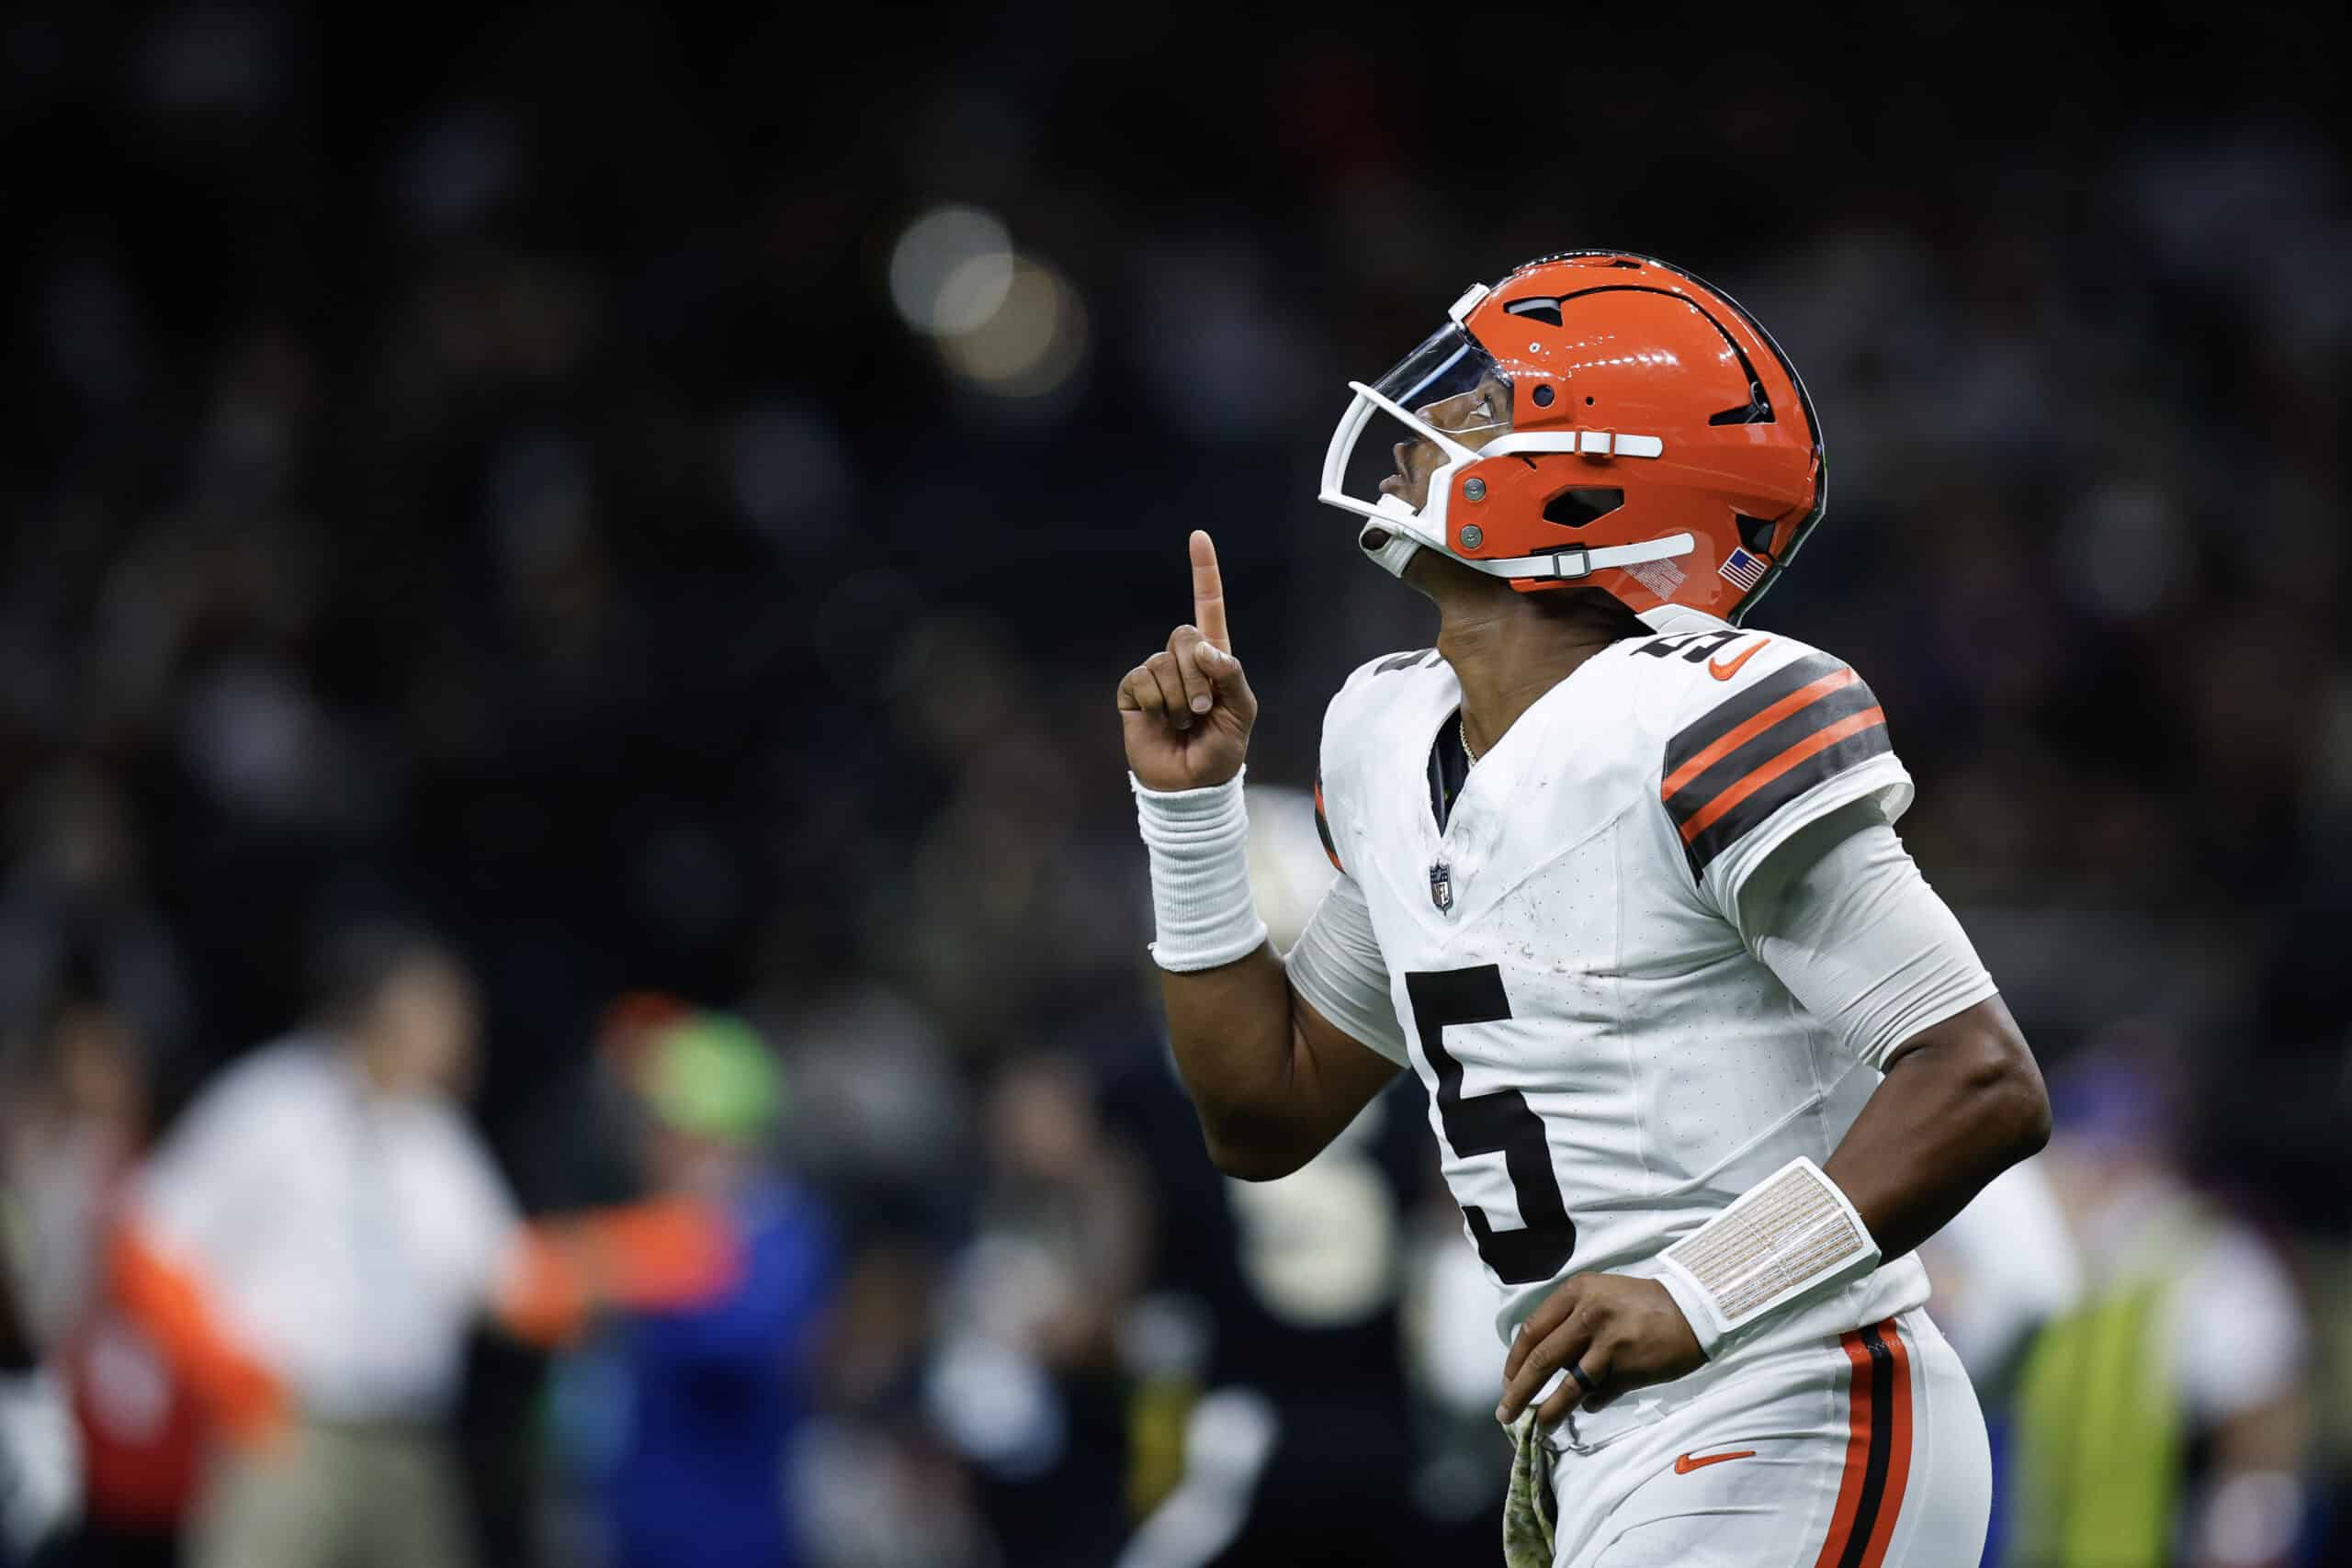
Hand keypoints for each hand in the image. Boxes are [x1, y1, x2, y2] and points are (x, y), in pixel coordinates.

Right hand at [1117, 530, 1257, 791]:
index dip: (1204, 572)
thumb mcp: (1242, 711)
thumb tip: (1206, 648)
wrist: (1191, 784)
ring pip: (1165, 662)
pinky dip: (1157, 704)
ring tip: (1183, 722)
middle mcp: (1182, 659)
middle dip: (1198, 675)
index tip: (1198, 537)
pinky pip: (1144, 680)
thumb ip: (1231, 674)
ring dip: (1180, 698)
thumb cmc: (1221, 748)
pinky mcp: (1133, 691)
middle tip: (1202, 709)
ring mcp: (1155, 673)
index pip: (1208, 606)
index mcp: (1214, 658)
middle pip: (1185, 634)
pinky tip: (1161, 722)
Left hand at [1497, 1274, 1704, 1429]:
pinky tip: (1589, 1406)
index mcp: (1576, 1292)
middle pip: (1541, 1360)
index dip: (1514, 1360)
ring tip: (1536, 1427)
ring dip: (1547, 1411)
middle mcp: (1587, 1315)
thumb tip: (1540, 1359)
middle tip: (1505, 1412)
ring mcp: (1608, 1344)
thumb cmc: (1643, 1303)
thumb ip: (1571, 1319)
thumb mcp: (1601, 1294)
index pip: (1532, 1330)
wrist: (1693, 1310)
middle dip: (1518, 1391)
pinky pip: (1598, 1396)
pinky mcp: (1627, 1370)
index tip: (1507, 1380)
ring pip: (1566, 1386)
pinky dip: (1589, 1405)